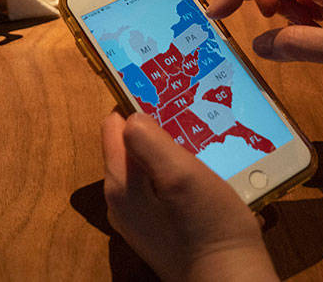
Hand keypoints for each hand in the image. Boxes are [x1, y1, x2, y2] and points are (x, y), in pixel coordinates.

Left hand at [101, 112, 273, 281]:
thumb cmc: (209, 228)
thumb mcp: (182, 177)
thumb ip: (151, 143)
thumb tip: (132, 116)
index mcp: (120, 184)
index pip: (113, 125)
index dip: (137, 104)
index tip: (167, 93)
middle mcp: (121, 201)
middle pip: (131, 145)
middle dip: (157, 125)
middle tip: (190, 112)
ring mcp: (140, 217)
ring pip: (149, 165)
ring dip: (172, 148)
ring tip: (202, 137)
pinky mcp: (160, 227)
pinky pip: (161, 186)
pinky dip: (179, 171)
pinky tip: (206, 169)